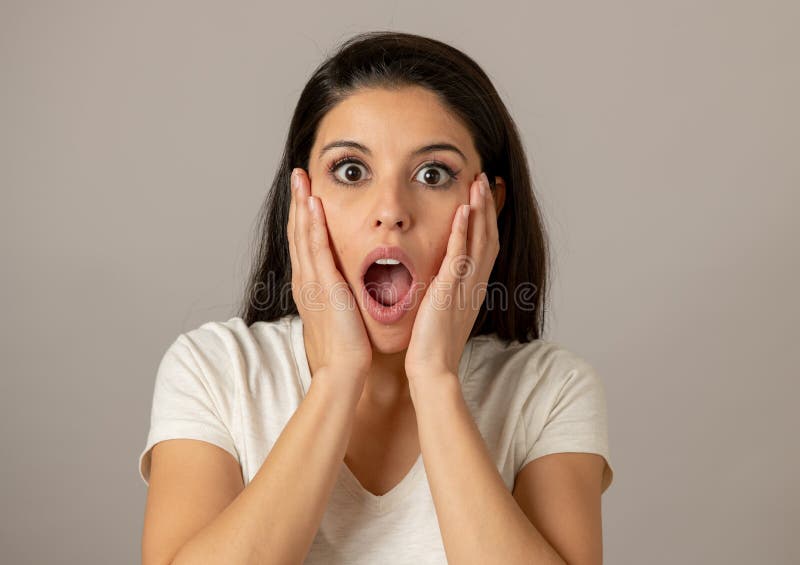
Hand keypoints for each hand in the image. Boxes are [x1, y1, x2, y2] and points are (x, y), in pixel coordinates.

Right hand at [287, 168, 371, 380]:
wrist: (343, 369)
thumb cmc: (346, 347)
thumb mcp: (341, 313)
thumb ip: (342, 295)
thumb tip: (350, 284)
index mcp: (311, 286)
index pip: (305, 243)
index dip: (303, 217)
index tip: (306, 194)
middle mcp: (306, 280)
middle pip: (298, 232)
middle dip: (297, 202)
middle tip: (298, 175)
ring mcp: (312, 282)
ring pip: (303, 235)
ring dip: (301, 204)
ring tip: (301, 178)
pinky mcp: (323, 286)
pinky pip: (316, 249)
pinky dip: (313, 225)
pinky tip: (313, 205)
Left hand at [405, 172, 499, 381]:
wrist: (432, 369)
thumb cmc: (433, 345)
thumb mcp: (443, 311)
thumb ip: (445, 291)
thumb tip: (439, 279)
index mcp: (473, 288)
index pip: (485, 246)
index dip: (488, 219)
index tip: (486, 196)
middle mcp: (474, 284)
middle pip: (488, 236)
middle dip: (487, 206)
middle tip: (486, 179)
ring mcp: (465, 286)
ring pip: (479, 240)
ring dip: (479, 210)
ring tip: (478, 183)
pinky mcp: (450, 290)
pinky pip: (459, 255)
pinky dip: (462, 232)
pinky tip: (462, 211)